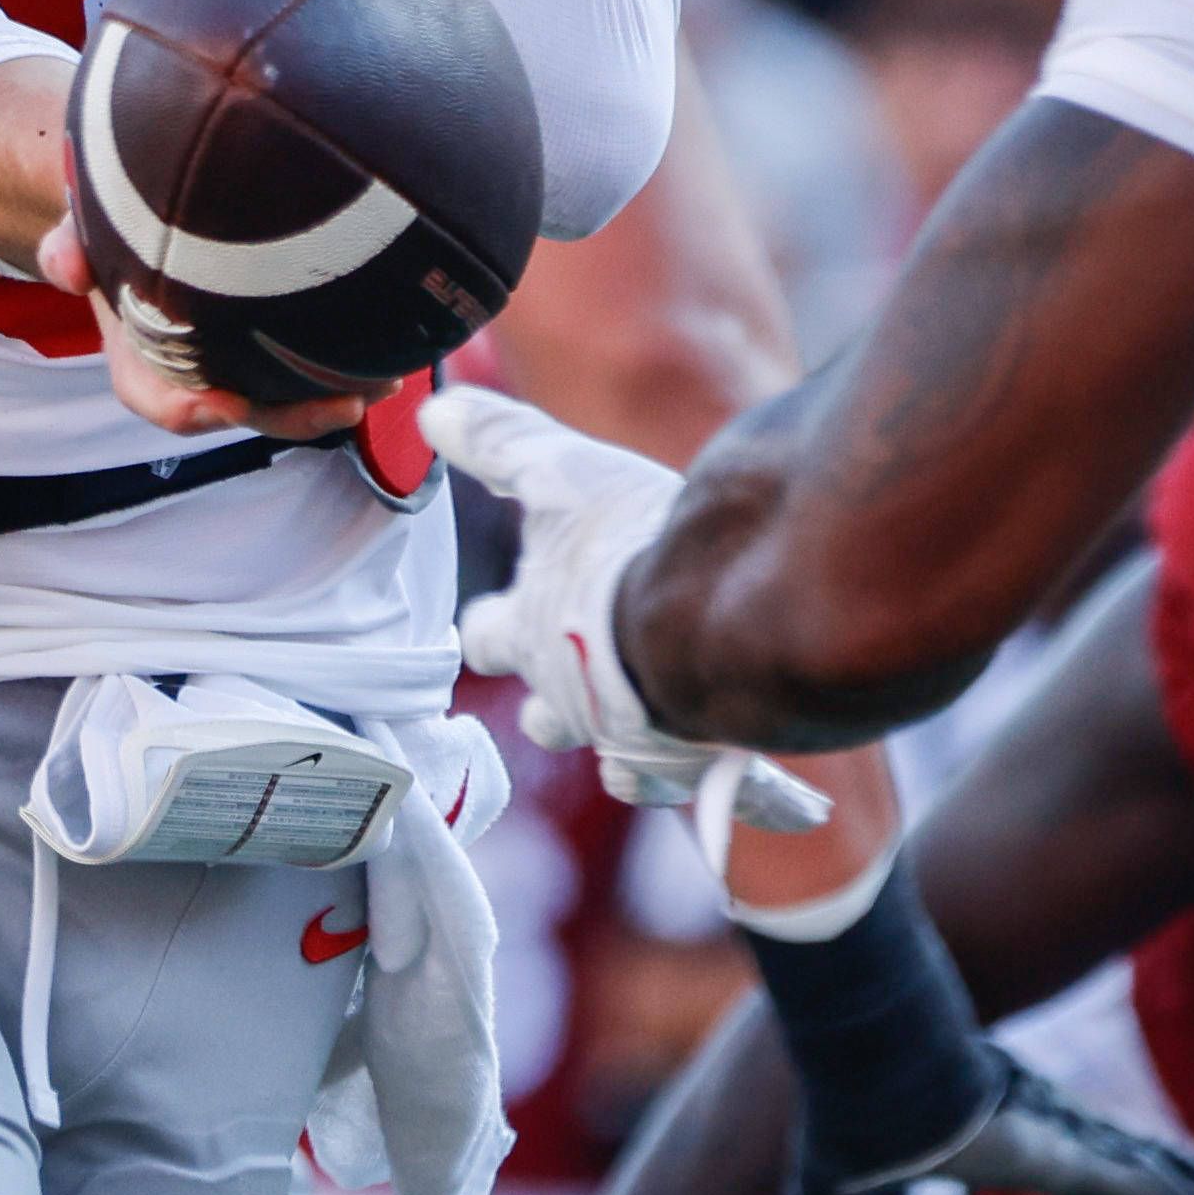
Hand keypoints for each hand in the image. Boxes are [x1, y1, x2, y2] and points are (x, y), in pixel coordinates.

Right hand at [32, 205, 365, 443]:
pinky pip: (309, 369)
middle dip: (291, 416)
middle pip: (242, 412)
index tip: (227, 399)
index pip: (164, 405)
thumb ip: (70, 244)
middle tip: (344, 403)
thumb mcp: (86, 226)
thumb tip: (63, 264)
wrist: (149, 206)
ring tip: (385, 381)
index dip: (196, 410)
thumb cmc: (117, 220)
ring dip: (334, 399)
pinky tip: (391, 349)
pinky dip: (347, 368)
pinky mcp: (272, 346)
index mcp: (143, 362)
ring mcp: (238, 364)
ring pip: (286, 399)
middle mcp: (194, 374)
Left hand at [418, 388, 827, 829]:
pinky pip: (717, 786)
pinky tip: (762, 784)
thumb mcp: (558, 473)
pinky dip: (731, 784)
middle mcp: (573, 702)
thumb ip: (499, 443)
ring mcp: (638, 743)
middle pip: (547, 719)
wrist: (717, 622)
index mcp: (532, 637)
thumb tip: (432, 408)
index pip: (486, 639)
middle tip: (585, 675)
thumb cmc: (624, 547)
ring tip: (664, 714)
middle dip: (558, 701)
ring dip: (636, 736)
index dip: (491, 628)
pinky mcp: (707, 763)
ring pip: (623, 759)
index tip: (489, 622)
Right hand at [864, 1051, 1193, 1194]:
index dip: (1104, 1181)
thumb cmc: (857, 1114)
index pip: (1066, 1160)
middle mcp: (1046, 1134)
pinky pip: (1147, 1193)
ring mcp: (1066, 1142)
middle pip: (1124, 1162)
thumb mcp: (833, 1169)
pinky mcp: (1073, 1155)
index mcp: (1004, 1138)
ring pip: (1150, 1173)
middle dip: (1171, 1180)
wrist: (871, 1082)